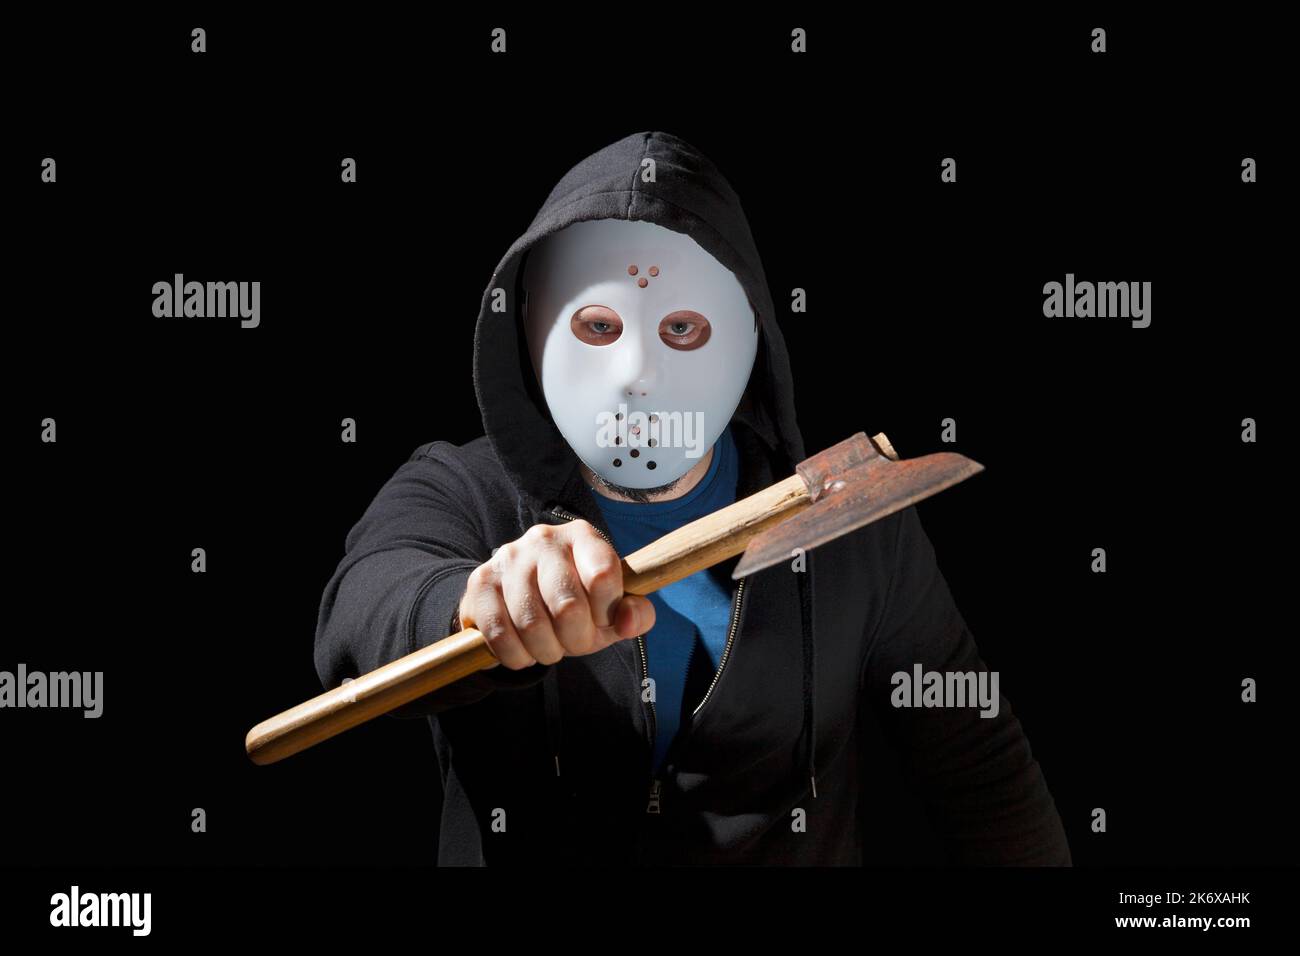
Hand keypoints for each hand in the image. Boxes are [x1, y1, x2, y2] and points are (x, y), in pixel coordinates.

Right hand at [458, 520, 655, 669]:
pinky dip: (517, 656)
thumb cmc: (576, 604)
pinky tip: (523, 649)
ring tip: (549, 646)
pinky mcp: (480, 583)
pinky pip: (499, 634)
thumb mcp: (610, 609)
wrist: (518, 602)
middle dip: (576, 640)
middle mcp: (544, 538)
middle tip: (574, 642)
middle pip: (568, 606)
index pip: (603, 575)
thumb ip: (633, 614)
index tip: (602, 621)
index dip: (606, 613)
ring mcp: (508, 558)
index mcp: (583, 536)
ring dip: (546, 651)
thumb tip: (627, 622)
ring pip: (532, 625)